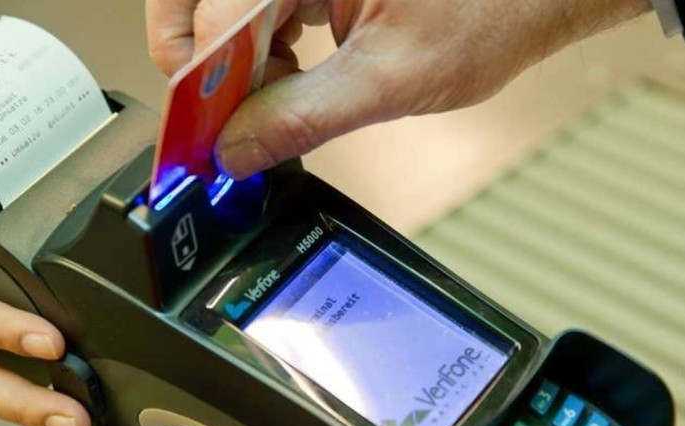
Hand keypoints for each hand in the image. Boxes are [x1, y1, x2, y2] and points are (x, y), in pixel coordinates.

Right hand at [147, 0, 650, 177]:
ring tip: (272, 97)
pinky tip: (289, 75)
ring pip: (220, 6)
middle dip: (199, 65)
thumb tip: (237, 150)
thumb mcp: (392, 79)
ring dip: (229, 61)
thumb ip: (305, 117)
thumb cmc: (488, 10)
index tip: (196, 137)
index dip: (196, 82)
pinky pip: (253, 5)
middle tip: (213, 118)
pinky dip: (257, 49)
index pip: (215, 11)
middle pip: (198, 0)